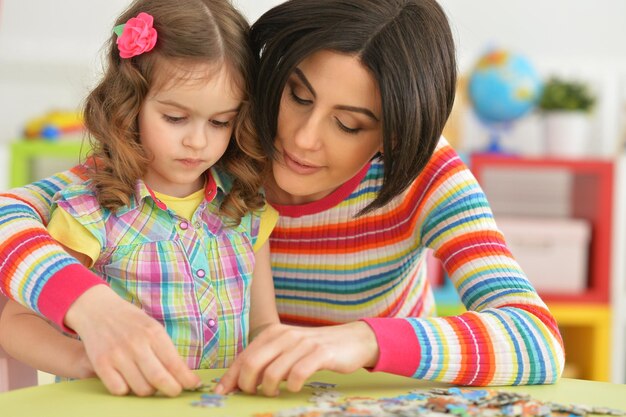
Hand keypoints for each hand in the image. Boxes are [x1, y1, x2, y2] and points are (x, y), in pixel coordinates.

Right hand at [64, 285, 200, 395]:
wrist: (97, 310)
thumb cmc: (130, 320)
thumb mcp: (152, 327)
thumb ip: (165, 349)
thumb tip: (183, 373)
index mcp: (153, 333)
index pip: (174, 363)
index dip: (186, 378)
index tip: (193, 384)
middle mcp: (136, 344)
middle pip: (159, 379)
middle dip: (172, 389)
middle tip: (175, 390)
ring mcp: (117, 355)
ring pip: (141, 388)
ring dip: (149, 390)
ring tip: (149, 382)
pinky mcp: (101, 364)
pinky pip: (119, 390)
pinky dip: (127, 390)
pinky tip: (129, 381)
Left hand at [215, 322, 378, 395]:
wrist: (352, 340)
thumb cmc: (315, 349)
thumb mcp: (287, 349)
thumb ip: (266, 360)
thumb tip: (240, 381)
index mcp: (272, 333)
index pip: (244, 357)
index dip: (230, 377)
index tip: (221, 393)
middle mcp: (284, 335)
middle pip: (252, 364)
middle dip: (246, 385)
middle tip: (253, 394)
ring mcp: (302, 344)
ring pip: (272, 373)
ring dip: (269, 389)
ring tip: (275, 393)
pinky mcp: (320, 353)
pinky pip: (297, 374)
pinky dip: (291, 386)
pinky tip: (293, 388)